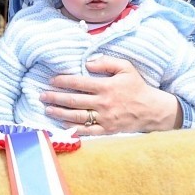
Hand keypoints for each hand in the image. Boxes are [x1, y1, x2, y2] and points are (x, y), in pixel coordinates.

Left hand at [39, 55, 182, 134]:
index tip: (52, 80)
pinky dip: (73, 129)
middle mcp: (103, 103)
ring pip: (77, 116)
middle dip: (55, 98)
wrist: (152, 110)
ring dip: (60, 113)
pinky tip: (62, 125)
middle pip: (74, 100)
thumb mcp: (126, 68)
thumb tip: (88, 63)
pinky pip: (87, 131)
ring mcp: (104, 118)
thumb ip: (107, 62)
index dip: (63, 81)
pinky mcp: (107, 130)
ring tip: (47, 110)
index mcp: (106, 86)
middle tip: (42, 96)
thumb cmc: (137, 87)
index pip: (79, 83)